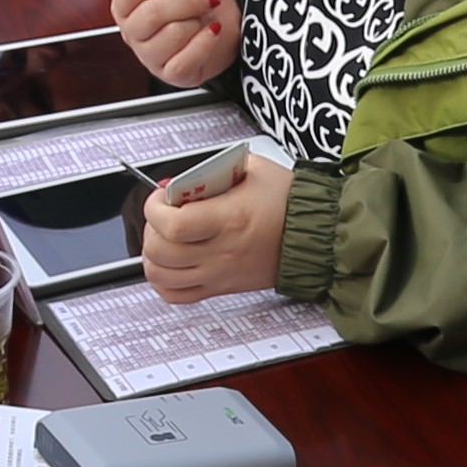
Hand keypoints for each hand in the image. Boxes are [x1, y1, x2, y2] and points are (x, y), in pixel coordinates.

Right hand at [108, 0, 241, 90]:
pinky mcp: (172, 74)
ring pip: (171, 34)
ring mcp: (150, 56)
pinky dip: (205, 42)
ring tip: (204, 16)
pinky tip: (212, 31)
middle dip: (187, 0)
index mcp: (124, 3)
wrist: (227, 8)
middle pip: (152, 14)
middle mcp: (132, 32)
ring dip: (197, 20)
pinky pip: (184, 61)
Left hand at [140, 152, 290, 303]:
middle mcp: (221, 252)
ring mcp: (219, 274)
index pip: (173, 225)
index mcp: (229, 220)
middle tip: (161, 215)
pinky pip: (177, 295)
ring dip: (153, 255)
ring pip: (162, 276)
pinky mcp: (221, 287)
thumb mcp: (253, 171)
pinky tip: (169, 263)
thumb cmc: (288, 204)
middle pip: (161, 252)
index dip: (154, 209)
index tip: (160, 198)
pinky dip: (163, 281)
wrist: (315, 237)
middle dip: (151, 229)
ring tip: (163, 238)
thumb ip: (215, 171)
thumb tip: (184, 180)